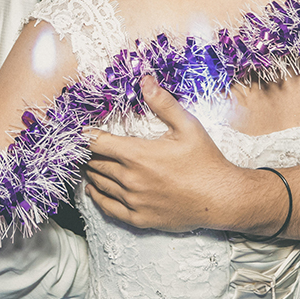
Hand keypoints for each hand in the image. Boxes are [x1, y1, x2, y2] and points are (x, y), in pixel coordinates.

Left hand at [85, 77, 242, 231]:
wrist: (221, 198)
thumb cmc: (205, 161)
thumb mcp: (187, 126)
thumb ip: (163, 103)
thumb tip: (145, 80)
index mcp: (138, 155)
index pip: (98, 143)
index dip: (85, 137)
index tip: (78, 133)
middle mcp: (130, 179)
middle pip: (97, 164)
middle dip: (89, 155)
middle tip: (84, 149)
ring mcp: (134, 201)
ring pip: (100, 185)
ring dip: (92, 174)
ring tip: (88, 166)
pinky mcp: (140, 218)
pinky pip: (109, 209)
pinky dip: (98, 198)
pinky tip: (94, 191)